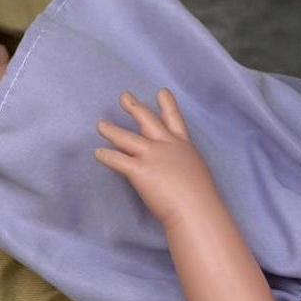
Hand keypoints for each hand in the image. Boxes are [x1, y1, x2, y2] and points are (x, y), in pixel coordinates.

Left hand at [95, 89, 213, 227]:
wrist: (197, 208)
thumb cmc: (202, 198)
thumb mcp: (196, 172)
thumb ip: (182, 164)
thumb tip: (171, 168)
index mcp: (183, 146)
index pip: (175, 120)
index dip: (167, 105)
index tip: (162, 92)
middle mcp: (166, 146)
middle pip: (147, 120)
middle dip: (134, 107)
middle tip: (124, 97)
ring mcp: (152, 156)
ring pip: (125, 138)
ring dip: (111, 130)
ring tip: (101, 125)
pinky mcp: (139, 170)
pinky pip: (116, 159)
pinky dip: (105, 156)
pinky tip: (98, 153)